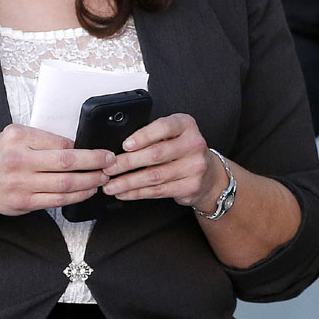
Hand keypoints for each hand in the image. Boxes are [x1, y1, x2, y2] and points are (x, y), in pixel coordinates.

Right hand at [0, 124, 114, 219]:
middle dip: (94, 162)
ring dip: (90, 181)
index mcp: (18, 138)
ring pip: (65, 184)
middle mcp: (18, 160)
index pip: (60, 142)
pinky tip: (88, 191)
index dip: (83, 148)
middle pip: (66, 162)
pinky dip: (77, 196)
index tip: (99, 148)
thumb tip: (76, 145)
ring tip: (103, 177)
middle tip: (111, 161)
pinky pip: (57, 201)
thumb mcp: (13, 136)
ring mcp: (20, 184)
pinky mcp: (23, 203)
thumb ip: (41, 139)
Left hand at [101, 113, 225, 210]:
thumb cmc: (182, 150)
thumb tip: (119, 147)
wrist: (208, 174)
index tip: (125, 145)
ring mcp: (195, 167)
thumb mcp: (173, 134)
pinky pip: (158, 191)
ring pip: (155, 176)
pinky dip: (138, 193)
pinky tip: (125, 192)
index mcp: (186, 125)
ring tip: (111, 185)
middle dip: (128, 162)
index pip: (164, 127)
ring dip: (129, 182)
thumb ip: (153, 135)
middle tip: (109, 168)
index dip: (143, 136)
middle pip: (156, 154)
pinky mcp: (191, 186)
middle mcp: (194, 144)